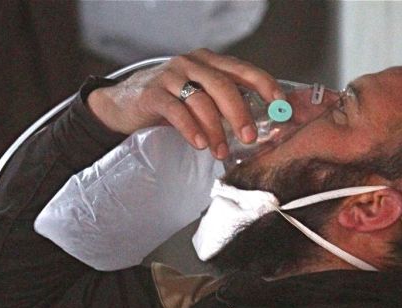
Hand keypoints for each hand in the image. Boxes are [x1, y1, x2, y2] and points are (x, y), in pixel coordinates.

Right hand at [87, 49, 283, 159]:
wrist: (121, 105)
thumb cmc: (168, 104)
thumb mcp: (198, 98)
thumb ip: (223, 105)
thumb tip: (258, 128)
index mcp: (208, 62)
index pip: (243, 70)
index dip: (265, 85)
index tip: (280, 106)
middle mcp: (191, 63)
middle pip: (224, 85)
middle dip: (240, 113)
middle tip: (250, 137)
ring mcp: (170, 76)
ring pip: (201, 100)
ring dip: (215, 130)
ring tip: (221, 152)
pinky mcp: (152, 93)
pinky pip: (176, 110)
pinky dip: (191, 129)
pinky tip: (199, 144)